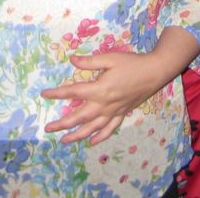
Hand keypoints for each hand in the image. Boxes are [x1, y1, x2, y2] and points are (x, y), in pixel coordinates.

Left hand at [40, 51, 169, 145]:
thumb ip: (90, 61)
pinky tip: (92, 142)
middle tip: (48, 129)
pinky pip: (109, 129)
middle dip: (63, 124)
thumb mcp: (110, 58)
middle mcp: (104, 104)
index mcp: (100, 89)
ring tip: (64, 140)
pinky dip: (100, 137)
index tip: (45, 94)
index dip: (57, 93)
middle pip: (80, 117)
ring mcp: (114, 111)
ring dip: (77, 135)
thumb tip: (72, 60)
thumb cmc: (131, 63)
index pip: (73, 92)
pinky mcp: (122, 114)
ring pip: (92, 128)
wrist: (154, 72)